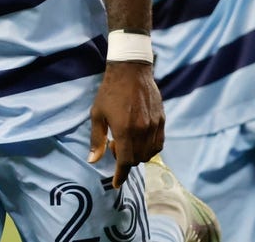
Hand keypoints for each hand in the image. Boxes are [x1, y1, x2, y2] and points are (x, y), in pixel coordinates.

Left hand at [88, 62, 164, 187]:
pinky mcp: (162, 120)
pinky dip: (150, 148)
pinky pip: (159, 143)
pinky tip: (140, 139)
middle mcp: (142, 131)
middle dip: (125, 160)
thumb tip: (93, 160)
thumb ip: (96, 139)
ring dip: (138, 155)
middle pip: (137, 159)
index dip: (120, 175)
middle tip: (114, 146)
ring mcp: (154, 126)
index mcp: (125, 130)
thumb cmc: (109, 92)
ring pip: (149, 154)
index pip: (125, 162)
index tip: (116, 183)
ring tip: (126, 140)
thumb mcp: (97, 114)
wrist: (131, 70)